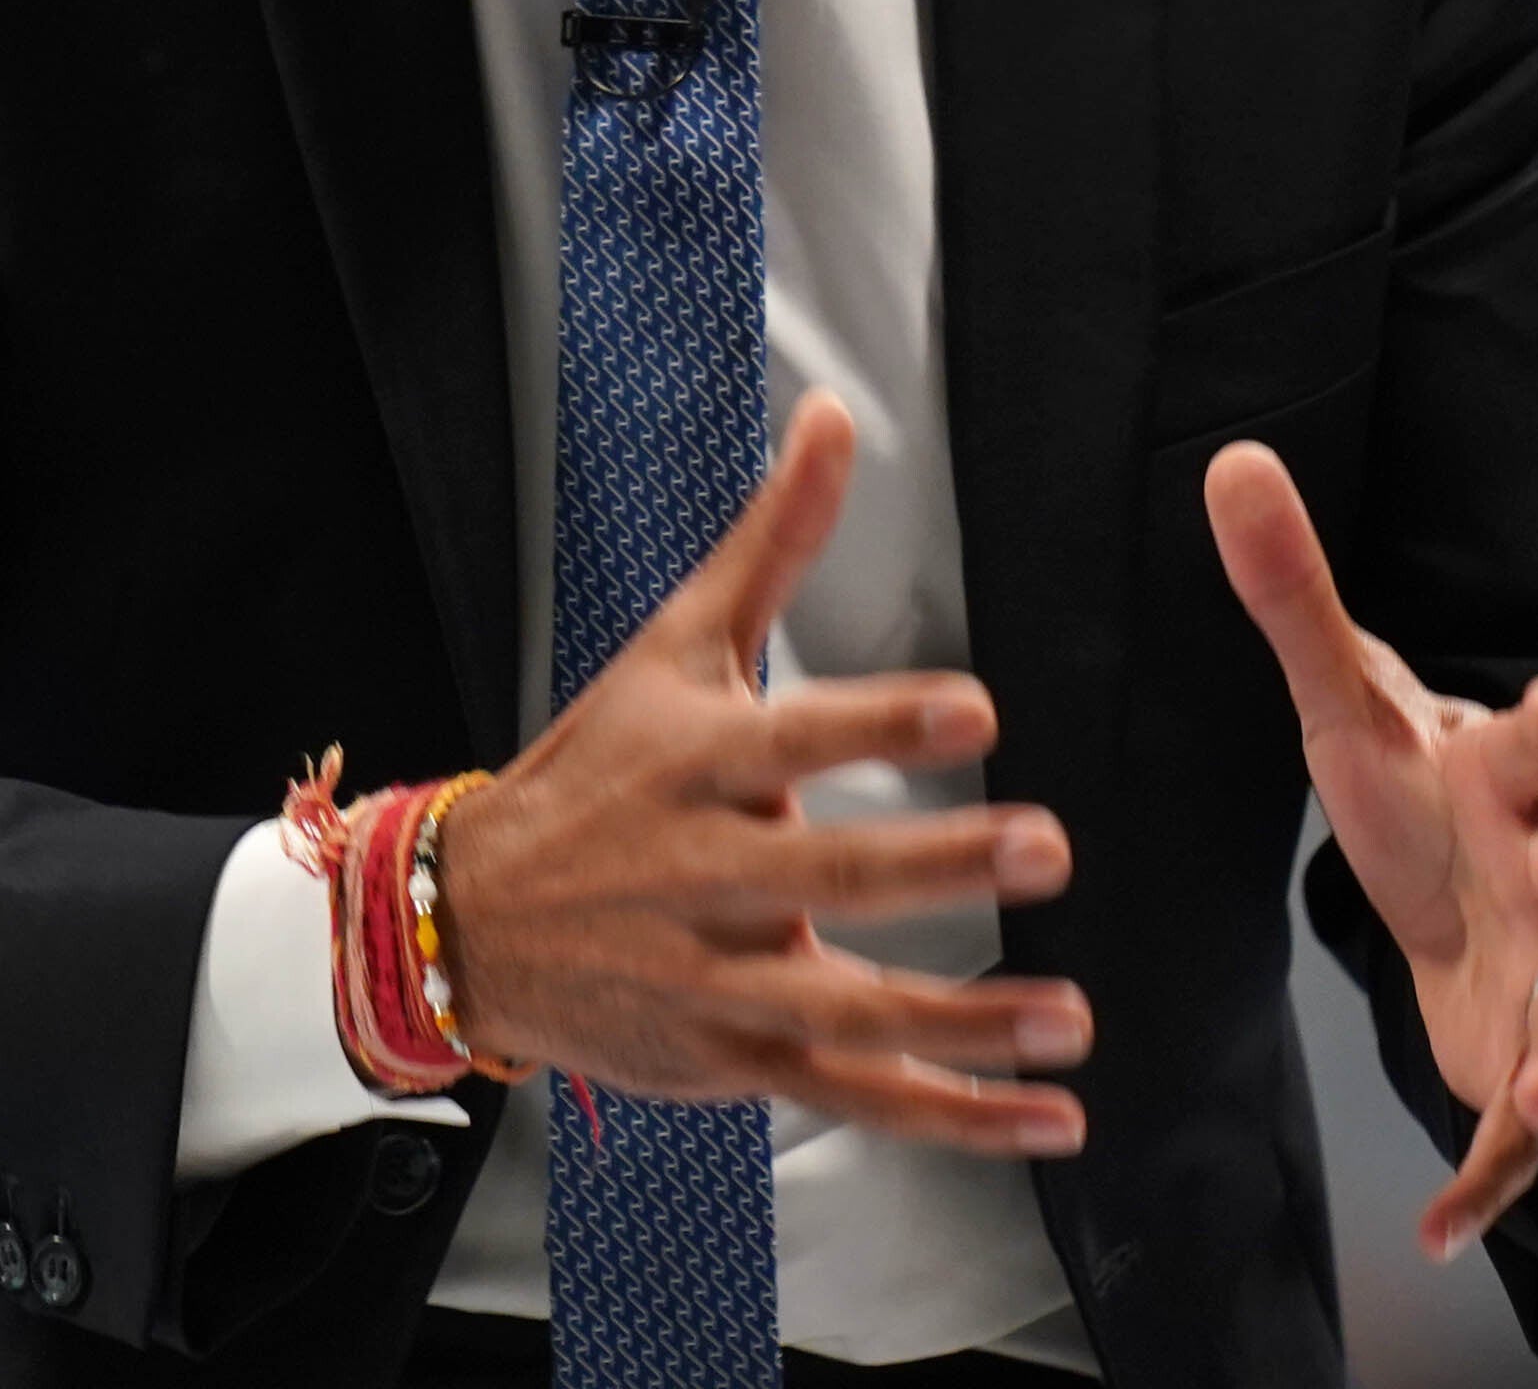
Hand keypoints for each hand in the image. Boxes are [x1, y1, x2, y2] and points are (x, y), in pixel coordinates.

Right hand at [432, 393, 1093, 1155]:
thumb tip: (830, 414)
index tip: (978, 713)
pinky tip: (1051, 1123)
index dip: (883, 726)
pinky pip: (855, 1099)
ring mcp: (719, 981)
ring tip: (1069, 1019)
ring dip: (964, 1023)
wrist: (469, 922)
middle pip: (830, 875)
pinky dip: (952, 1119)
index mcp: (696, 764)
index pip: (795, 738)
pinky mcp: (735, 1061)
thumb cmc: (596, 771)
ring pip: (849, 1010)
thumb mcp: (674, 646)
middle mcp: (704, 875)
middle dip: (938, 867)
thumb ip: (772, 540)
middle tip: (1047, 846)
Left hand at [1206, 440, 1537, 1260]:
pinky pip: (1524, 1125)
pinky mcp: (1528, 1049)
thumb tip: (1229, 459)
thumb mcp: (1350, 697)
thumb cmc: (1419, 783)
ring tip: (1534, 1085)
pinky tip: (1445, 1228)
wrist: (1474, 885)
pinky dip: (1491, 1178)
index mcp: (1506, 770)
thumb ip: (1292, 591)